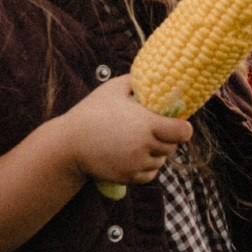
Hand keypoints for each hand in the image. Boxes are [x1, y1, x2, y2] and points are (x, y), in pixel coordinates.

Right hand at [64, 76, 192, 186]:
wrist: (68, 144)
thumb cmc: (91, 112)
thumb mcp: (113, 88)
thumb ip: (137, 81)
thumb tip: (156, 75)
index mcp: (146, 123)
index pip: (183, 132)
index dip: (183, 127)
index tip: (176, 122)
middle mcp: (144, 146)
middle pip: (173, 146)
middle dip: (168, 138)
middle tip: (154, 129)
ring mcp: (137, 164)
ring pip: (162, 160)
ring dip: (157, 152)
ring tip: (140, 140)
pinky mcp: (129, 177)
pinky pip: (150, 174)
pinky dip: (147, 166)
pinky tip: (136, 154)